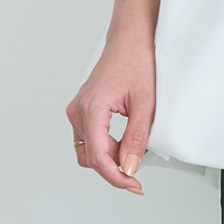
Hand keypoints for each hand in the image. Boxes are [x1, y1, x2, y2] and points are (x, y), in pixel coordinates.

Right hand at [65, 34, 154, 194]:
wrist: (130, 38)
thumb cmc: (137, 60)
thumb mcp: (145, 102)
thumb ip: (137, 138)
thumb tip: (130, 167)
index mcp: (91, 108)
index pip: (98, 157)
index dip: (116, 177)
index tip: (133, 185)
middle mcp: (78, 111)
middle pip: (91, 157)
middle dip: (114, 168)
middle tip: (138, 172)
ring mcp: (78, 110)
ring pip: (88, 150)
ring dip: (110, 157)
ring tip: (134, 151)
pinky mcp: (83, 109)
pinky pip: (89, 138)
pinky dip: (106, 146)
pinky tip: (124, 142)